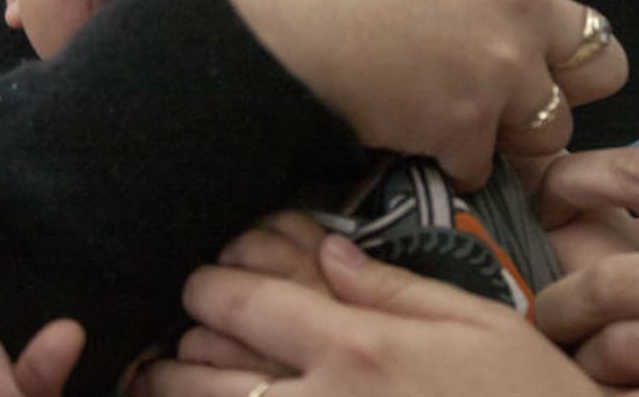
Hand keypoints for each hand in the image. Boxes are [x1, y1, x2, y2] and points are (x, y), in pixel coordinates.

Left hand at [133, 235, 604, 396]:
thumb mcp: (479, 324)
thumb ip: (398, 287)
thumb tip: (332, 254)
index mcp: (359, 349)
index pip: (246, 305)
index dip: (208, 287)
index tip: (201, 283)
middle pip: (204, 375)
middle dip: (171, 356)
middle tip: (161, 350)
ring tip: (159, 385)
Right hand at [204, 0, 628, 189]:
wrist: (263, 12)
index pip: (560, 7)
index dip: (532, 41)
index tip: (497, 55)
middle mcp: (518, 0)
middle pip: (603, 68)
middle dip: (564, 88)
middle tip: (515, 100)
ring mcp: (498, 66)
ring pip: (551, 129)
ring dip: (508, 136)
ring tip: (454, 127)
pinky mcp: (464, 123)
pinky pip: (483, 167)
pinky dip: (452, 166)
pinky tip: (411, 144)